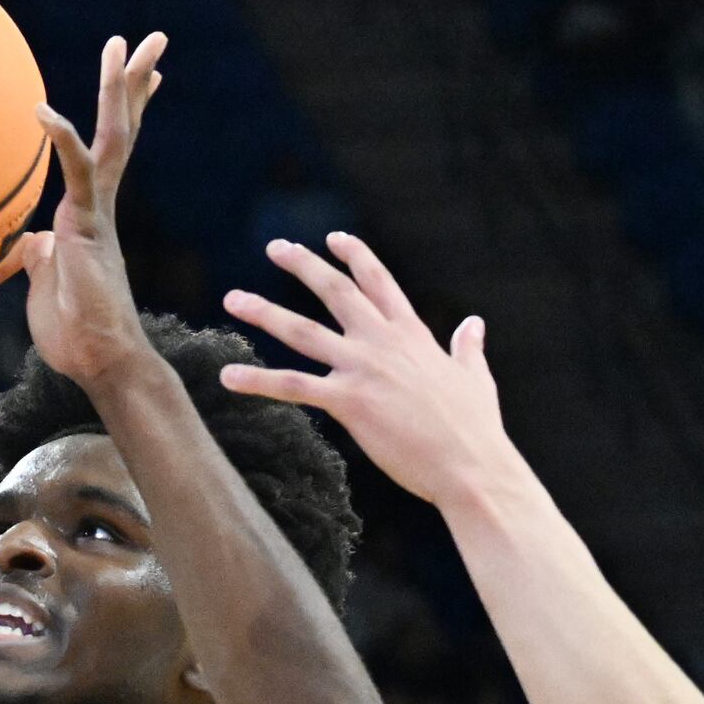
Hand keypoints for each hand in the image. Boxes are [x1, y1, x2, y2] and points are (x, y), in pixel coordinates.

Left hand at [11, 31, 167, 383]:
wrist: (100, 362)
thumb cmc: (76, 336)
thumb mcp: (48, 287)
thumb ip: (42, 259)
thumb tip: (34, 242)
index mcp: (88, 216)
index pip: (108, 152)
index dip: (125, 114)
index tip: (145, 77)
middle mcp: (98, 206)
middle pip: (122, 131)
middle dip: (135, 85)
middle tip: (153, 39)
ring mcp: (96, 213)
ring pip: (110, 138)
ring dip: (116, 90)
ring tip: (123, 43)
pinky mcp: (86, 227)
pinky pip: (74, 175)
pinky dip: (59, 141)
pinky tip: (42, 111)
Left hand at [219, 232, 518, 509]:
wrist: (472, 465)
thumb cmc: (476, 428)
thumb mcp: (474, 377)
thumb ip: (468, 347)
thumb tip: (474, 323)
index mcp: (413, 335)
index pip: (379, 282)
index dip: (356, 257)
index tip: (333, 238)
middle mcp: (384, 343)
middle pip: (337, 292)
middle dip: (304, 265)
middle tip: (275, 247)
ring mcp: (364, 369)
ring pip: (303, 331)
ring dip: (265, 313)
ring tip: (233, 299)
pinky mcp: (350, 402)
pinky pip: (293, 387)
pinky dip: (258, 381)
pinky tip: (227, 376)